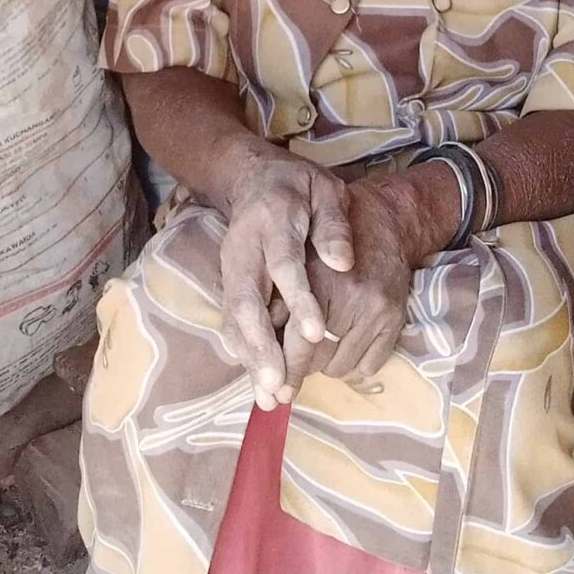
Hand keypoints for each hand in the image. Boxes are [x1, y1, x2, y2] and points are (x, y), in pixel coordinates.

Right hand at [219, 148, 352, 408]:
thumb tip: (344, 261)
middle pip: (246, 300)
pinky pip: (230, 320)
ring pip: (234, 317)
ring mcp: (231, 267)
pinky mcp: (228, 282)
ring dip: (249, 358)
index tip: (316, 332)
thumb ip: (333, 224)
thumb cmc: (299, 185)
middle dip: (261, 345)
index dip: (298, 299)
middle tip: (280, 384)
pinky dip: (242, 351)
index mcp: (272, 219)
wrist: (253, 177)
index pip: (284, 263)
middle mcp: (244, 247)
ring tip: (268, 396)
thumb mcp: (324, 189)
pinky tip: (256, 379)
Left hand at [281, 176, 414, 395]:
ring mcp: (376, 311)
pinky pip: (367, 367)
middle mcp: (351, 296)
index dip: (282, 368)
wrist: (384, 219)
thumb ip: (275, 299)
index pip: (297, 340)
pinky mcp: (395, 320)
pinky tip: (343, 345)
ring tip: (318, 347)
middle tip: (288, 375)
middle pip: (316, 360)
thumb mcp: (295, 257)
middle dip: (299, 369)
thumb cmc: (327, 238)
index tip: (272, 391)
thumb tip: (249, 348)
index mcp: (318, 279)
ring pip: (339, 367)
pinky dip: (351, 364)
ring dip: (324, 365)